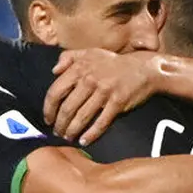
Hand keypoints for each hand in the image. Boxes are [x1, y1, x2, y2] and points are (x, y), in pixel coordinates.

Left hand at [46, 49, 160, 144]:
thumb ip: (69, 57)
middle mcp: (90, 80)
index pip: (56, 91)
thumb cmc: (115, 63)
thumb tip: (54, 71)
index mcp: (80, 68)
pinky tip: (85, 140)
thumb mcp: (90, 52)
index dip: (48, 108)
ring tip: (68, 137)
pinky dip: (91, 133)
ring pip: (82, 116)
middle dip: (60, 124)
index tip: (47, 118)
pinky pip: (101, 122)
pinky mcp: (117, 103)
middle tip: (58, 132)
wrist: (144, 68)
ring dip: (72, 130)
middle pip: (67, 107)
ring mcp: (104, 92)